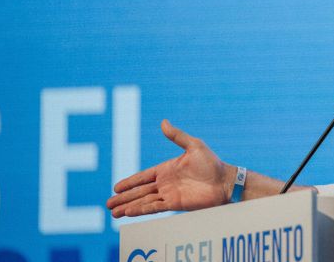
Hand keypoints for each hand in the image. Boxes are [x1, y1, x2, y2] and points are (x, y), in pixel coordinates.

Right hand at [106, 119, 232, 216]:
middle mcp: (166, 183)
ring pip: (144, 201)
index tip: (116, 187)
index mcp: (167, 169)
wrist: (225, 181)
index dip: (130, 182)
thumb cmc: (212, 163)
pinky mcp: (175, 204)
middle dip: (124, 197)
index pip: (143, 176)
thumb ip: (177, 136)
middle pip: (140, 191)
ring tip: (113, 212)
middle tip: (108, 203)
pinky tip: (129, 212)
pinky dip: (141, 210)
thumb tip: (163, 122)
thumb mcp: (194, 146)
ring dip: (128, 206)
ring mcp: (169, 194)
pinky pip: (154, 208)